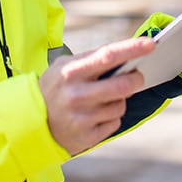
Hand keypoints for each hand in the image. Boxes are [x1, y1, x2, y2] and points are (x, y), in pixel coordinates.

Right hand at [38, 37, 153, 153]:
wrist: (31, 122)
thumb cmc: (54, 88)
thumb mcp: (64, 67)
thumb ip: (91, 60)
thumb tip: (125, 54)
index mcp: (71, 72)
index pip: (108, 56)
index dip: (132, 49)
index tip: (150, 44)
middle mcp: (77, 95)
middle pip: (123, 85)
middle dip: (136, 79)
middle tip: (137, 76)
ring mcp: (82, 118)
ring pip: (121, 105)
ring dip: (119, 100)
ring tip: (103, 99)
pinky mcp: (87, 137)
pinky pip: (114, 123)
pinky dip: (110, 117)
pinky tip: (96, 115)